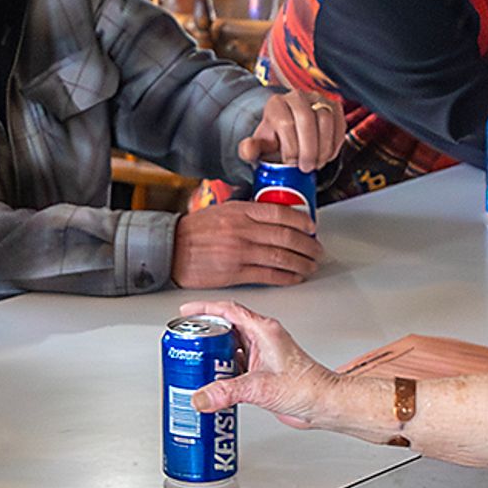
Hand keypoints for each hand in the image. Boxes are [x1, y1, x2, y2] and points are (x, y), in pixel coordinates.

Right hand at [172, 197, 320, 288]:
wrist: (170, 249)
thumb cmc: (193, 231)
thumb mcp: (221, 210)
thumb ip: (246, 212)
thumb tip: (272, 216)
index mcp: (240, 211)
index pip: (279, 213)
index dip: (301, 221)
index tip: (311, 226)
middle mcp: (242, 230)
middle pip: (286, 237)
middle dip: (307, 245)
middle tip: (317, 249)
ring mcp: (239, 252)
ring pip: (281, 257)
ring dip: (301, 262)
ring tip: (311, 265)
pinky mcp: (234, 273)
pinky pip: (268, 275)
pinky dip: (286, 277)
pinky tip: (295, 277)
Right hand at [173, 298, 349, 432]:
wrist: (324, 404)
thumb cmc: (307, 387)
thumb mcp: (260, 387)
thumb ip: (227, 392)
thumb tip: (202, 397)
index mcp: (264, 331)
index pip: (228, 310)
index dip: (205, 309)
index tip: (187, 313)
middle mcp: (264, 339)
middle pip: (227, 328)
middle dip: (205, 335)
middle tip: (187, 343)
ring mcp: (264, 354)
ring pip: (232, 347)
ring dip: (214, 354)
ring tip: (196, 363)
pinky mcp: (264, 370)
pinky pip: (238, 364)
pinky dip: (224, 370)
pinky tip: (215, 382)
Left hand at [241, 87, 343, 171]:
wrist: (289, 134)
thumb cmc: (275, 141)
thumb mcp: (259, 147)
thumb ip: (250, 150)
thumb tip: (248, 150)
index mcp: (276, 103)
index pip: (285, 123)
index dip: (291, 147)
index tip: (291, 165)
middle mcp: (297, 97)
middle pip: (307, 119)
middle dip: (309, 149)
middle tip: (307, 168)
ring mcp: (318, 99)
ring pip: (326, 120)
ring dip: (323, 147)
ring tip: (317, 164)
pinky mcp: (334, 107)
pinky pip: (340, 123)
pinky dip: (335, 144)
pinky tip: (326, 156)